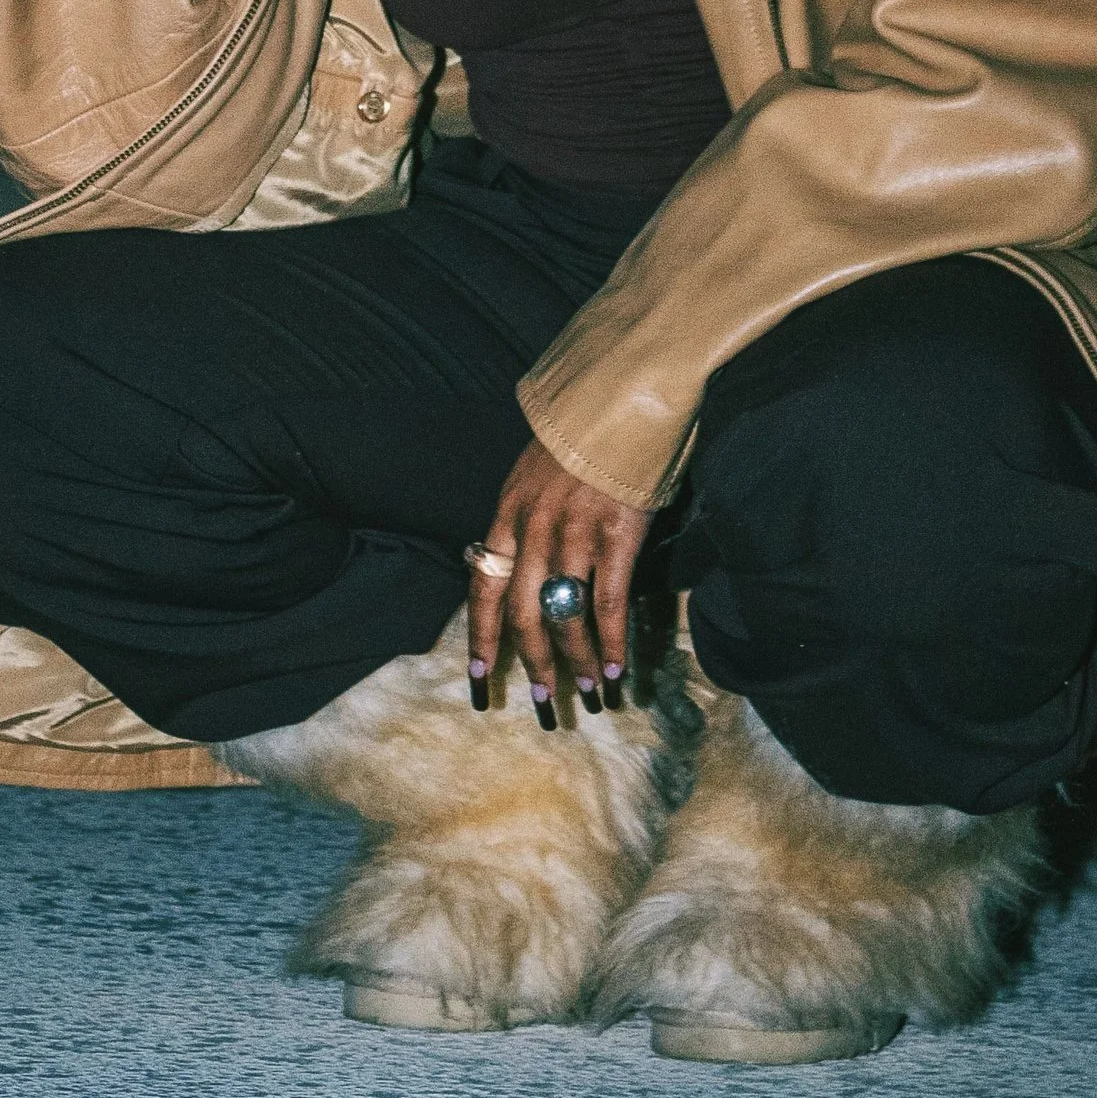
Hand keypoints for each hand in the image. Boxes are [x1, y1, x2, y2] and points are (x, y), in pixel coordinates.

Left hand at [467, 434, 652, 726]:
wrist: (619, 394)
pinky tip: (618, 669)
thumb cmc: (579, 437)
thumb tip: (525, 576)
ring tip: (588, 694)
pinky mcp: (618, 533)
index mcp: (506, 514)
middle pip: (523, 614)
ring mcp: (576, 532)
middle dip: (531, 665)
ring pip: (567, 615)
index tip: (477, 682)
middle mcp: (534, 529)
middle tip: (542, 703)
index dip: (480, 640)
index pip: (482, 588)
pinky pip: (610, 601)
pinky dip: (613, 641)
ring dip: (577, 662)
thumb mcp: (533, 476)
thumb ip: (526, 524)